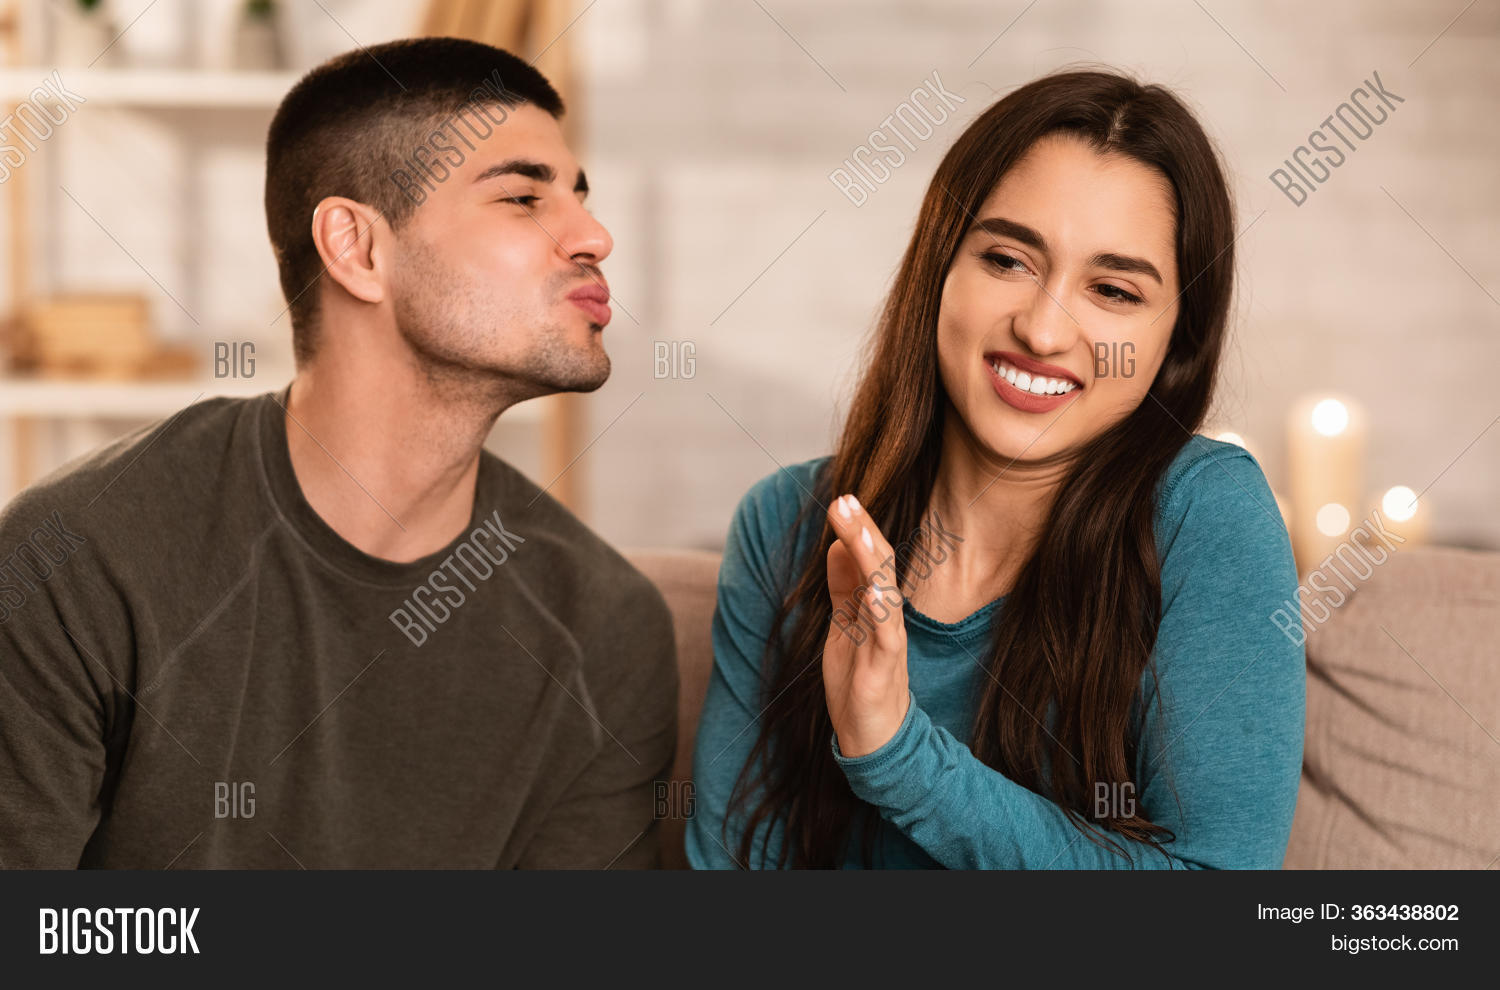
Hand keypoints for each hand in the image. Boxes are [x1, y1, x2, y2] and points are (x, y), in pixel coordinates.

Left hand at [822, 493, 909, 757]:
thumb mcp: (844, 627)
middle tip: (844, 499)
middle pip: (880, 565)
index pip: (869, 559)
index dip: (857, 529)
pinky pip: (887, 634)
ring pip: (884, 591)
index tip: (842, 499)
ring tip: (855, 526)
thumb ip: (844, 588)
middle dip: (862, 531)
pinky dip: (881, 608)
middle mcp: (886, 618)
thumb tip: (836, 546)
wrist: (875, 740)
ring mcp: (888, 642)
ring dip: (869, 558)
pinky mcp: (885, 669)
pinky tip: (874, 586)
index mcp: (875, 607)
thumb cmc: (859, 683)